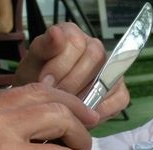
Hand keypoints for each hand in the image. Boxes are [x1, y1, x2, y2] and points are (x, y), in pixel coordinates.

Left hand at [13, 23, 129, 121]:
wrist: (43, 104)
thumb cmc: (37, 81)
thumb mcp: (32, 64)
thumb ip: (43, 47)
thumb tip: (56, 33)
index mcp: (73, 35)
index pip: (76, 42)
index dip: (61, 64)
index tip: (46, 82)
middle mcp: (94, 48)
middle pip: (96, 57)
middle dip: (73, 81)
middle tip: (58, 96)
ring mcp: (110, 70)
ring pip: (108, 78)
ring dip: (87, 96)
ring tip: (69, 107)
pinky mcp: (120, 92)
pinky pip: (120, 98)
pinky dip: (102, 109)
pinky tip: (85, 114)